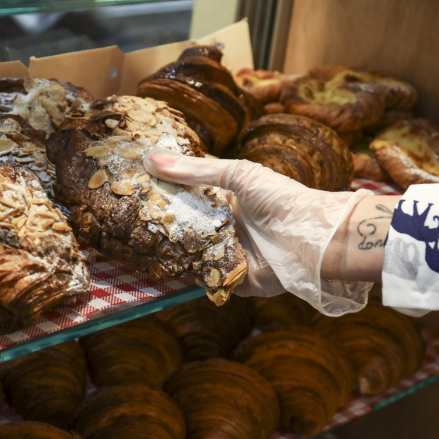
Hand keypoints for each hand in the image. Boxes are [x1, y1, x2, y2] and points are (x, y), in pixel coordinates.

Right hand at [143, 150, 373, 314]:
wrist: (312, 237)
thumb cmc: (282, 199)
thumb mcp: (237, 175)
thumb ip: (195, 171)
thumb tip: (150, 157)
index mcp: (225, 202)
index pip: (186, 200)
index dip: (162, 197)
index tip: (132, 192)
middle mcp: (224, 229)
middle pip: (184, 230)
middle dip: (159, 229)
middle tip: (126, 224)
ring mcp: (227, 256)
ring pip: (189, 256)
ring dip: (168, 253)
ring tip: (134, 248)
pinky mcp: (233, 281)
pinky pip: (204, 280)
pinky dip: (186, 276)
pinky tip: (160, 270)